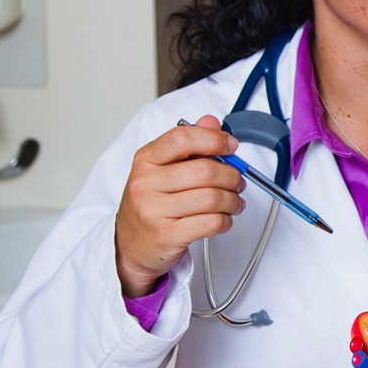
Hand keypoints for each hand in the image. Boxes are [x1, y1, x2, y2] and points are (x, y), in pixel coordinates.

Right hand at [114, 116, 245, 297]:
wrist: (130, 245)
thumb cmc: (151, 204)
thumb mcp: (161, 170)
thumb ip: (188, 144)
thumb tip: (212, 122)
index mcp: (145, 160)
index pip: (183, 138)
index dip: (214, 139)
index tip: (230, 146)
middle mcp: (146, 183)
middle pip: (205, 171)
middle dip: (232, 176)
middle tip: (237, 182)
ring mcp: (154, 210)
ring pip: (213, 198)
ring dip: (233, 201)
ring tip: (233, 202)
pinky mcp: (167, 235)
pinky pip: (212, 222)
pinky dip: (226, 220)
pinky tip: (223, 218)